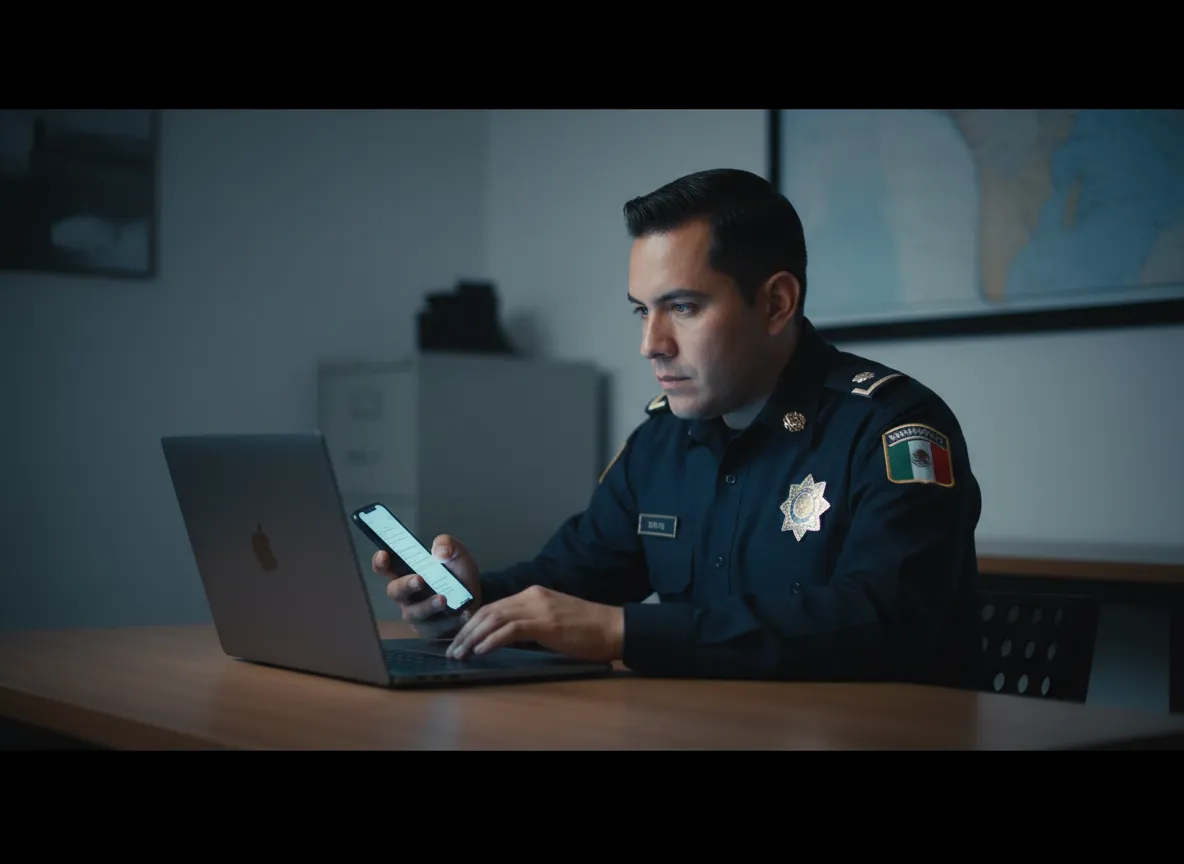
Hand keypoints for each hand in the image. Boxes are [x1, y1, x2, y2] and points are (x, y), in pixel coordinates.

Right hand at [372, 534, 482, 639]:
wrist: (476, 598)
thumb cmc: (458, 574)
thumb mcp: (457, 553)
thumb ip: (447, 544)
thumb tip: (439, 551)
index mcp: (406, 572)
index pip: (385, 567)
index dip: (380, 562)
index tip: (383, 555)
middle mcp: (406, 594)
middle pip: (395, 591)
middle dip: (405, 585)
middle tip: (419, 579)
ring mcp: (416, 614)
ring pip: (414, 613)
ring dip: (428, 605)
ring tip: (443, 598)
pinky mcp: (430, 629)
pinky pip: (435, 628)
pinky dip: (449, 620)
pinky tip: (462, 613)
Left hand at [446, 585, 623, 662]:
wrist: (614, 627)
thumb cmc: (588, 630)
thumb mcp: (553, 620)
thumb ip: (530, 624)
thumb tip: (504, 639)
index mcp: (533, 594)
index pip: (494, 606)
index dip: (472, 623)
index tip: (459, 639)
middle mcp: (531, 595)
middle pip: (488, 610)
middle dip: (466, 631)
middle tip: (452, 650)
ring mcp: (538, 607)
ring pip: (494, 618)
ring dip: (473, 637)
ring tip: (460, 653)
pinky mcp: (544, 623)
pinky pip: (510, 630)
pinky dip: (491, 640)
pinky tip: (480, 651)